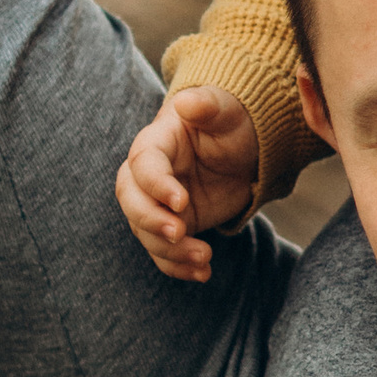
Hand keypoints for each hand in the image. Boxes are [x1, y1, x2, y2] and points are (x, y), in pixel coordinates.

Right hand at [116, 84, 259, 283]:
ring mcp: (159, 205)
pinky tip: (203, 274)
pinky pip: (165, 252)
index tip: (182, 202)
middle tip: (180, 233)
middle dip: (150, 221)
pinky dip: (178, 267)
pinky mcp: (174, 226)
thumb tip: (188, 102)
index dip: (156, 185)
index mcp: (155, 143)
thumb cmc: (231, 121)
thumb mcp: (226, 110)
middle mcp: (149, 177)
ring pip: (146, 232)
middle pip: (131, 201)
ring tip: (204, 258)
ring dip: (169, 251)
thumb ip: (207, 105)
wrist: (244, 148)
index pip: (143, 165)